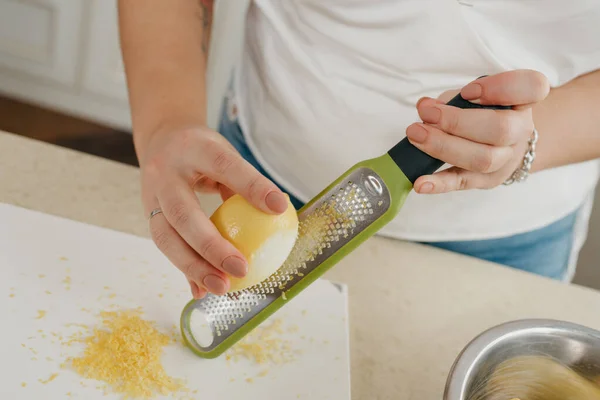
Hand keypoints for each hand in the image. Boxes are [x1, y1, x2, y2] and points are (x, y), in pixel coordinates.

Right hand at [139, 125, 288, 297]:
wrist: (161, 140)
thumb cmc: (202, 152)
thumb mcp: (223, 153)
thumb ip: (244, 181)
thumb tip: (279, 212)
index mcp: (193, 148)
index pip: (224, 165)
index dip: (251, 186)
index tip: (278, 207)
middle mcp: (165, 172)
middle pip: (183, 213)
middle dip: (211, 246)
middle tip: (241, 269)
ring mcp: (151, 195)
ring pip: (166, 237)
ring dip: (194, 267)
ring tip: (222, 287)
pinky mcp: (148, 214)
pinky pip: (165, 247)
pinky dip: (185, 271)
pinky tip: (201, 290)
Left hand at [406, 70, 549, 193]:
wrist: (507, 145)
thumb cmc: (486, 113)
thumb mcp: (478, 96)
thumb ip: (455, 98)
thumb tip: (426, 107)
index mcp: (523, 102)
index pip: (531, 87)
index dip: (499, 88)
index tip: (468, 91)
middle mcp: (520, 132)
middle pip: (499, 129)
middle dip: (457, 121)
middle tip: (426, 114)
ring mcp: (505, 159)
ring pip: (482, 159)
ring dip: (443, 146)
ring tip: (415, 135)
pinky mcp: (485, 180)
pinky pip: (462, 183)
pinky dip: (439, 184)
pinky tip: (419, 183)